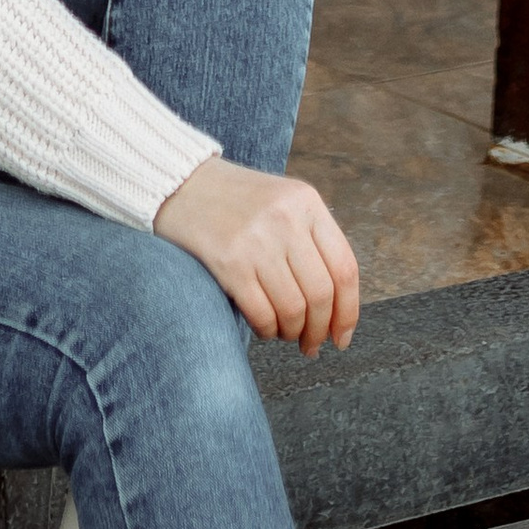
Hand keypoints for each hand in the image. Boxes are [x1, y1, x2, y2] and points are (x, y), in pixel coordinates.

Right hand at [154, 156, 358, 356]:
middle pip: (321, 295)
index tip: (341, 337)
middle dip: (319, 331)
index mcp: (307, 202)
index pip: (344, 268)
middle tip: (311, 345)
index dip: (348, 312)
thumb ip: (312, 241)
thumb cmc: (237, 202)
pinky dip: (267, 330)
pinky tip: (264, 326)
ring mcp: (258, 239)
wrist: (181, 183)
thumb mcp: (283, 203)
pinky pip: (262, 313)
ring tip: (284, 333)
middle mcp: (286, 218)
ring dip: (292, 333)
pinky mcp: (230, 261)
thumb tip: (337, 308)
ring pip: (293, 309)